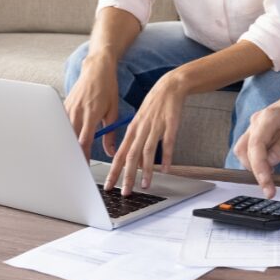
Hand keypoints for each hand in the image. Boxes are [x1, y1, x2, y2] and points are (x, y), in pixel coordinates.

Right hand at [64, 54, 119, 159]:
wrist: (97, 68)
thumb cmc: (107, 88)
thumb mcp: (113, 111)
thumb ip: (111, 133)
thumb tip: (111, 152)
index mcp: (92, 113)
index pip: (84, 140)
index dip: (83, 155)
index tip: (83, 166)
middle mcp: (77, 111)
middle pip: (70, 138)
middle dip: (71, 153)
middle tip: (73, 167)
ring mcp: (68, 107)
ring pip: (63, 131)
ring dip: (65, 144)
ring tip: (67, 157)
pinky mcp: (63, 105)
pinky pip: (60, 122)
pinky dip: (61, 133)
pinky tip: (62, 142)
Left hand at [104, 70, 187, 194]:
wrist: (169, 87)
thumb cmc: (154, 106)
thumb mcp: (140, 121)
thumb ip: (135, 140)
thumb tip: (131, 161)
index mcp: (132, 130)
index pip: (119, 154)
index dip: (113, 171)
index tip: (109, 185)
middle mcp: (141, 130)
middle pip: (131, 156)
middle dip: (127, 176)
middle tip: (125, 192)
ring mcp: (155, 128)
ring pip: (148, 152)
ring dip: (146, 171)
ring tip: (145, 185)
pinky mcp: (170, 125)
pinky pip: (167, 144)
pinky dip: (166, 157)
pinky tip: (166, 169)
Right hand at [232, 87, 279, 197]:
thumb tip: (269, 162)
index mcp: (268, 118)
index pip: (256, 146)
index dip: (259, 168)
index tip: (267, 185)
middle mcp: (256, 121)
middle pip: (243, 150)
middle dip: (254, 170)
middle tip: (270, 185)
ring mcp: (253, 126)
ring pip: (243, 151)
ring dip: (253, 167)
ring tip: (270, 176)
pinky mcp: (255, 131)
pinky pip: (249, 149)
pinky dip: (255, 161)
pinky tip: (268, 167)